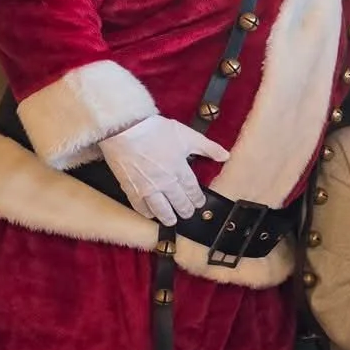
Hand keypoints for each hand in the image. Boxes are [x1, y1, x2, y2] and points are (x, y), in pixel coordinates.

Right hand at [99, 116, 228, 224]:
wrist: (124, 128)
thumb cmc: (155, 130)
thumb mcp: (187, 135)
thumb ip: (208, 147)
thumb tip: (225, 156)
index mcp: (180, 170)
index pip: (193, 191)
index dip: (197, 199)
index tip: (199, 203)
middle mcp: (166, 182)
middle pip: (179, 203)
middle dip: (185, 210)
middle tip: (187, 214)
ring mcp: (147, 187)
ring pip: (161, 209)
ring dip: (168, 217)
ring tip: (172, 220)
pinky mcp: (130, 188)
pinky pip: (140, 206)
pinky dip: (146, 212)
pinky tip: (150, 213)